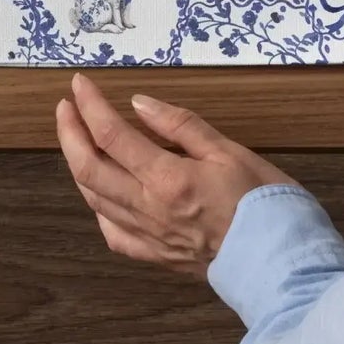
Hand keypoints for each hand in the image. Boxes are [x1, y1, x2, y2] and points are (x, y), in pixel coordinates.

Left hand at [56, 73, 295, 276]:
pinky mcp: (153, 256)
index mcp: (167, 178)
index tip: (80, 83)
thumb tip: (140, 104)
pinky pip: (111, 232)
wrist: (278, 260)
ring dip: (78, 165)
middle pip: (89, 168)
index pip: (112, 135)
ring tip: (76, 139)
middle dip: (70, 133)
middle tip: (65, 106)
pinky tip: (99, 192)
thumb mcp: (229, 149)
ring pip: (94, 199)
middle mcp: (147, 208)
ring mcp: (146, 236)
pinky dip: (97, 206)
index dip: (91, 106)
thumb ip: (182, 126)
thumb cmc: (262, 199)